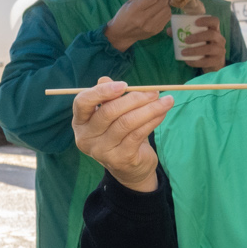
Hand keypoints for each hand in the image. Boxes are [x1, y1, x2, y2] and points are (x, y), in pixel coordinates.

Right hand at [72, 76, 169, 191]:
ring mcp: (102, 151)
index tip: (124, 85)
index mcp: (80, 122)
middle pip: (109, 112)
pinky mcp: (120, 159)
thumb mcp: (112, 114)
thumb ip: (108, 98)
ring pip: (127, 122)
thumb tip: (105, 79)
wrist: (130, 168)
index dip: (102, 91)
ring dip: (150, 109)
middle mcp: (86, 138)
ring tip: (166, 101)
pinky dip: (153, 121)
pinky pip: (138, 134)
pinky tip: (162, 113)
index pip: (82, 102)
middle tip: (154, 92)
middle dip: (134, 98)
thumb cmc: (119, 134)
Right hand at [105, 0, 176, 51]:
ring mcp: (151, 27)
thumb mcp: (131, 1)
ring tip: (159, 4)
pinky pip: (167, 18)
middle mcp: (143, 19)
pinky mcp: (156, 31)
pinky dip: (165, 12)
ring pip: (167, 10)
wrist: (122, 34)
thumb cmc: (125, 14)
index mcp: (134, 9)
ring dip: (165, 4)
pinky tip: (159, 11)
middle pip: (162, 3)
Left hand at [177, 20, 224, 71]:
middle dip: (198, 37)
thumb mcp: (196, 39)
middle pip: (212, 34)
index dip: (206, 20)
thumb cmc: (203, 46)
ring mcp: (220, 50)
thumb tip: (169, 30)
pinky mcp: (217, 61)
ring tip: (184, 52)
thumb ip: (184, 33)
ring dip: (195, 50)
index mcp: (214, 30)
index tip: (195, 22)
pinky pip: (207, 61)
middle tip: (186, 40)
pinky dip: (196, 62)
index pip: (215, 21)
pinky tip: (188, 61)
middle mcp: (219, 39)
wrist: (213, 63)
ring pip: (210, 49)